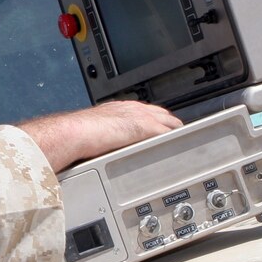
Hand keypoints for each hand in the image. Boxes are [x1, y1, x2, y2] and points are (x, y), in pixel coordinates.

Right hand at [18, 101, 181, 172]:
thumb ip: (102, 134)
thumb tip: (96, 147)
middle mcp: (132, 109)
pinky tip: (181, 152)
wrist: (76, 132)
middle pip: (162, 114)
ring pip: (170, 122)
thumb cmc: (76, 132)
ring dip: (176, 133)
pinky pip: (169, 134)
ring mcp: (141, 117)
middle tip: (178, 137)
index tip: (160, 128)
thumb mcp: (92, 130)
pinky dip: (176, 142)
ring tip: (184, 145)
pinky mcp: (146, 128)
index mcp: (119, 108)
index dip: (156, 120)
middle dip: (171, 125)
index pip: (145, 111)